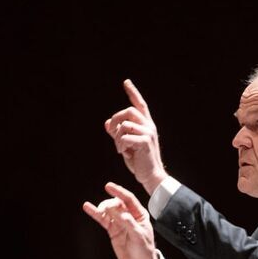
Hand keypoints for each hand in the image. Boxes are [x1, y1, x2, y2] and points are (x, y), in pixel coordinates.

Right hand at [82, 182, 157, 258]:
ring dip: (102, 208)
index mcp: (139, 214)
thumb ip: (129, 224)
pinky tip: (87, 207)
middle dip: (110, 204)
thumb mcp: (139, 237)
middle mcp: (129, 215)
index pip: (129, 199)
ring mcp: (119, 222)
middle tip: (105, 209)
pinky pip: (102, 219)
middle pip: (117, 204)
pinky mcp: (112, 229)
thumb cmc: (144, 250)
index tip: (108, 186)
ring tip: (99, 211)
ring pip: (109, 210)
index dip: (119, 192)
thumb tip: (120, 213)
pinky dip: (95, 214)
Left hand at [104, 79, 167, 193]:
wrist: (150, 176)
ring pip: (125, 124)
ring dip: (117, 137)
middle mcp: (149, 126)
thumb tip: (107, 123)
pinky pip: (125, 136)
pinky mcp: (145, 142)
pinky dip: (120, 145)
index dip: (133, 92)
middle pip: (128, 111)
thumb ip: (117, 134)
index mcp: (146, 125)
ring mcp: (148, 133)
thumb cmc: (139, 161)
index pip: (139, 104)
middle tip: (111, 132)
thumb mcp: (126, 145)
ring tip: (120, 148)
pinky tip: (124, 153)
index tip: (126, 82)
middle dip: (115, 119)